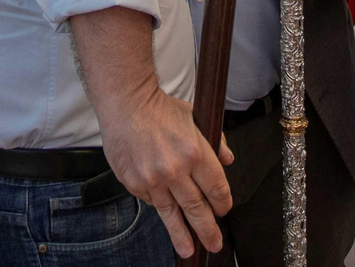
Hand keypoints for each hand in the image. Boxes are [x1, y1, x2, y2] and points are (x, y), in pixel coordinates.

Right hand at [99, 87, 233, 257]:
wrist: (126, 104)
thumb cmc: (160, 109)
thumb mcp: (195, 117)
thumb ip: (215, 141)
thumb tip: (228, 160)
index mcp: (195, 152)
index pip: (216, 189)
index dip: (223, 204)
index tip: (224, 210)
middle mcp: (175, 170)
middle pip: (197, 209)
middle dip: (208, 230)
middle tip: (214, 244)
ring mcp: (153, 179)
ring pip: (172, 214)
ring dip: (182, 234)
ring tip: (189, 250)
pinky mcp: (134, 183)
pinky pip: (151, 201)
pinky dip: (159, 204)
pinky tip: (164, 210)